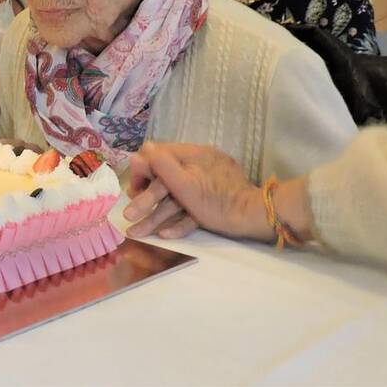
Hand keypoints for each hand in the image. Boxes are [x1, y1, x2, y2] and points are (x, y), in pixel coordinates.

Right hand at [123, 142, 269, 241]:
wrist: (254, 218)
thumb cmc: (217, 202)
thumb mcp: (184, 184)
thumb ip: (160, 166)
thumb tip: (139, 153)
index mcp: (191, 154)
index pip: (156, 154)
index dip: (141, 172)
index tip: (134, 192)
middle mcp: (200, 162)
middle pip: (164, 177)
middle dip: (146, 198)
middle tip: (133, 213)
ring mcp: (210, 179)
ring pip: (177, 194)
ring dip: (157, 213)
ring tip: (140, 231)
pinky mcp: (218, 195)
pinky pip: (193, 204)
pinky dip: (179, 218)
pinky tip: (167, 233)